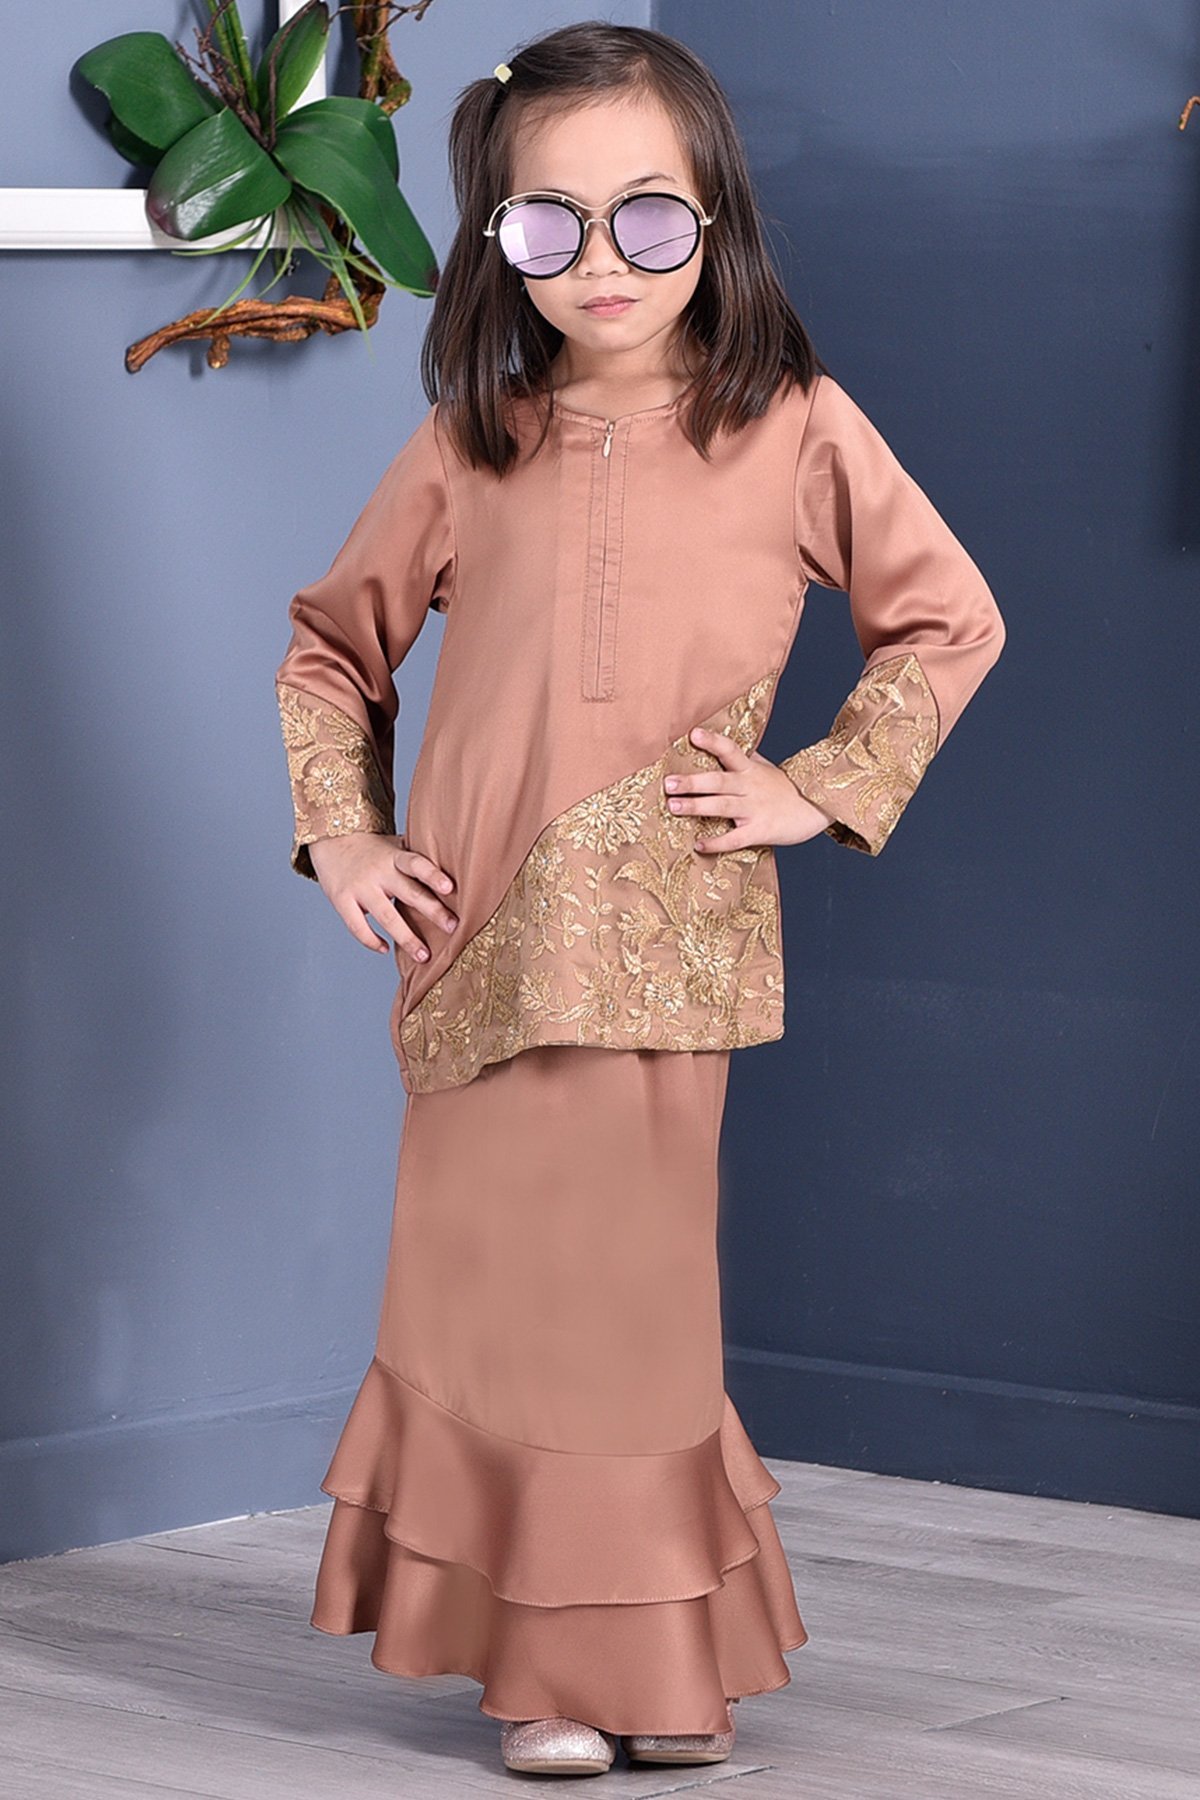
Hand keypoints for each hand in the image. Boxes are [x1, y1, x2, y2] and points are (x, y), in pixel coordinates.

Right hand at [307, 833, 458, 960]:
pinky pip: (358, 926)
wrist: (331, 839)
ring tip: (424, 956)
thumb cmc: (373, 849)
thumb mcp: (395, 846)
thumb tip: (459, 869)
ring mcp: (360, 887)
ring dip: (407, 938)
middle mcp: (379, 872)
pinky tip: (386, 949)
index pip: (416, 863)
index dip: (432, 875)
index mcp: (395, 857)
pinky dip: (371, 941)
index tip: (449, 888)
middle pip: (409, 893)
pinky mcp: (342, 901)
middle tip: (453, 928)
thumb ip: (418, 860)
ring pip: (386, 917)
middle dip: (433, 912)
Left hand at [664, 727, 836, 850]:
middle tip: (669, 783)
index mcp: (750, 769)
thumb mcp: (766, 768)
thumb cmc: (786, 789)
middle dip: (693, 782)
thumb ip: (745, 758)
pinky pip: (735, 838)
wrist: (817, 809)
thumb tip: (723, 744)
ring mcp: (755, 809)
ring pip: (722, 807)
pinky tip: (699, 845)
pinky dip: (717, 843)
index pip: (730, 750)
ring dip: (697, 806)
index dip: (713, 742)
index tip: (693, 734)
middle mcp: (751, 787)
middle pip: (719, 781)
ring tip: (674, 806)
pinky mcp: (760, 831)